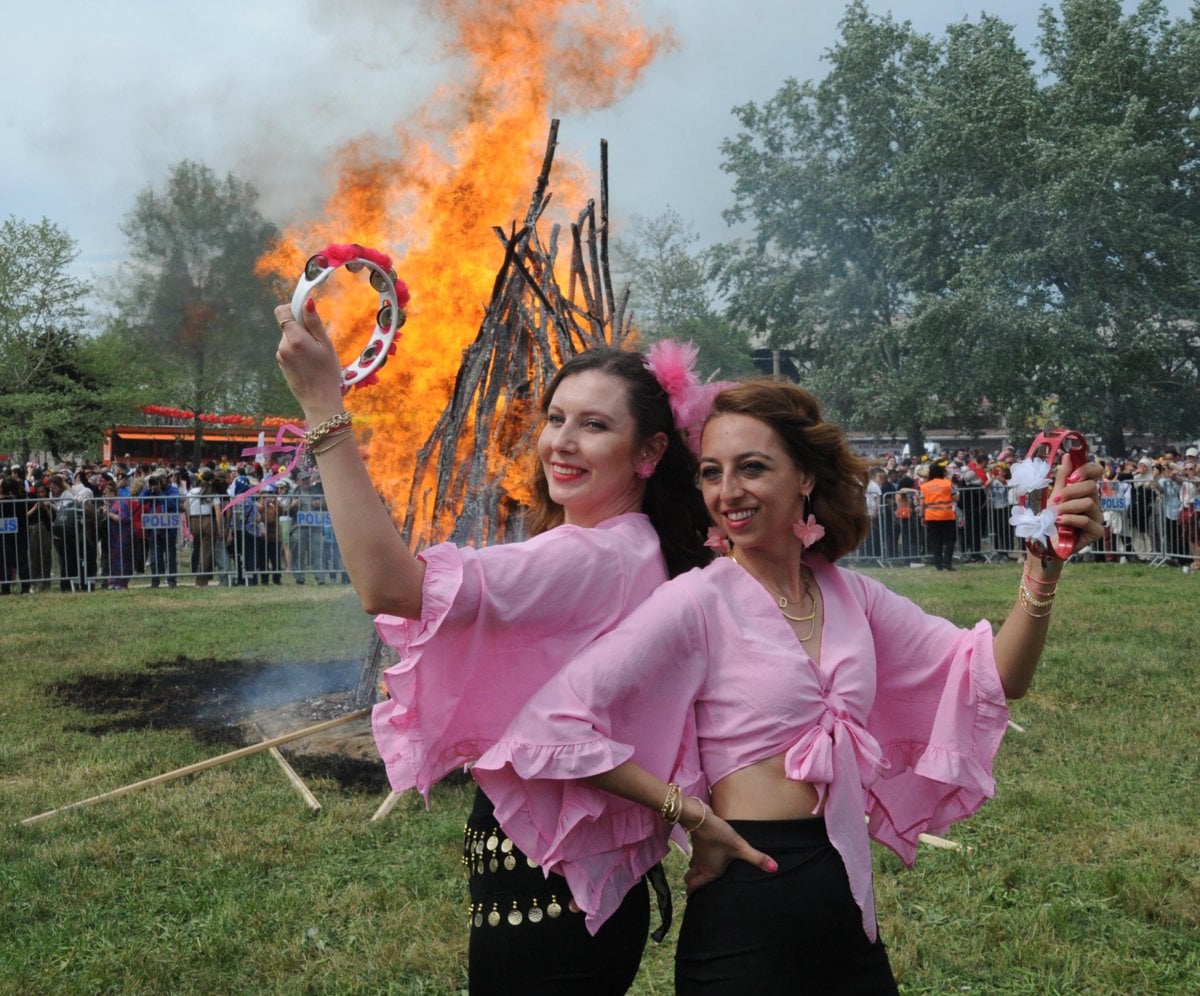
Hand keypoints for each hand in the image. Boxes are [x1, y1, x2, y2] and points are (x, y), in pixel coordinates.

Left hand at [274, 301, 343, 420]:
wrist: (319, 401)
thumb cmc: (327, 373)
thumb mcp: (326, 345)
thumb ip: (314, 323)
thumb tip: (306, 302)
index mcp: (295, 338)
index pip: (282, 311)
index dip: (292, 308)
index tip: (306, 315)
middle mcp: (283, 346)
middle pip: (287, 325)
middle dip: (301, 328)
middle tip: (318, 342)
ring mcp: (281, 356)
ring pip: (289, 338)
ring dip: (300, 341)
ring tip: (315, 356)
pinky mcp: (282, 365)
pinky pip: (289, 350)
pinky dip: (298, 352)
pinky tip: (309, 364)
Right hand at [682, 804, 776, 894]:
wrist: (701, 817)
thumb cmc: (719, 835)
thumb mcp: (740, 847)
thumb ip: (756, 858)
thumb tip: (774, 868)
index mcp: (709, 871)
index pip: (694, 886)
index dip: (693, 893)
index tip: (695, 900)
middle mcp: (701, 865)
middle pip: (690, 878)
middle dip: (693, 884)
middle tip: (698, 888)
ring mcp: (697, 853)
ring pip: (692, 867)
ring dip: (695, 871)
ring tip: (703, 873)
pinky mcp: (697, 843)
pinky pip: (695, 855)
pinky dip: (698, 859)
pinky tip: (708, 855)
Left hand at [1049, 460, 1104, 556]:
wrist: (1046, 541)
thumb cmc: (1051, 518)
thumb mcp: (1055, 495)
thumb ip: (1063, 477)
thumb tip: (1068, 456)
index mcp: (1085, 490)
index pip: (1097, 471)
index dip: (1087, 469)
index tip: (1072, 476)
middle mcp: (1095, 501)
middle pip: (1091, 487)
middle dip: (1070, 492)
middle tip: (1055, 500)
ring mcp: (1098, 516)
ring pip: (1088, 503)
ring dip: (1067, 507)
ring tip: (1055, 515)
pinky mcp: (1097, 531)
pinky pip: (1086, 520)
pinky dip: (1070, 519)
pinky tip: (1060, 523)